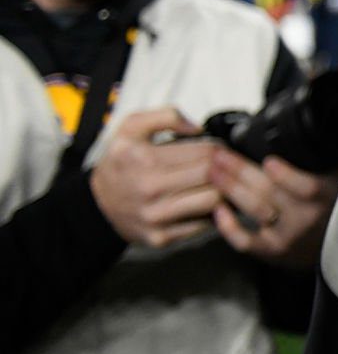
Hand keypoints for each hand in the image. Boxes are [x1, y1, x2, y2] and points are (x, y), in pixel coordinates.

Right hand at [87, 108, 220, 247]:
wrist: (96, 205)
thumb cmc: (120, 163)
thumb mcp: (131, 127)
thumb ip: (166, 116)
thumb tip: (199, 128)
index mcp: (143, 158)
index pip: (205, 152)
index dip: (219, 148)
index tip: (219, 149)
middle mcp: (148, 188)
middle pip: (213, 176)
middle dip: (225, 168)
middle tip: (224, 166)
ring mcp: (155, 216)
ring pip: (212, 201)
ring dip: (221, 191)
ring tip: (215, 184)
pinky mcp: (160, 237)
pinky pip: (202, 225)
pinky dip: (209, 214)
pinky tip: (202, 203)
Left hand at [208, 149, 337, 268]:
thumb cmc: (335, 204)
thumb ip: (326, 161)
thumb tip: (310, 133)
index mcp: (325, 197)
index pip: (306, 188)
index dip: (286, 175)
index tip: (268, 160)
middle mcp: (306, 218)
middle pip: (269, 192)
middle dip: (240, 170)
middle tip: (220, 155)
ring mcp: (287, 236)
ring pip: (254, 209)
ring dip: (229, 188)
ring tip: (213, 171)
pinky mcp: (272, 252)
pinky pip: (246, 241)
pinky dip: (228, 226)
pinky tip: (218, 209)